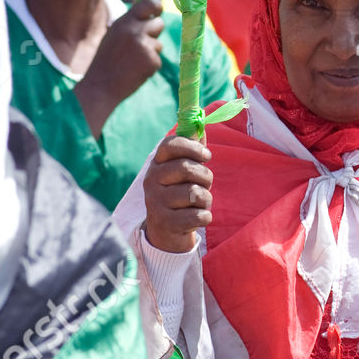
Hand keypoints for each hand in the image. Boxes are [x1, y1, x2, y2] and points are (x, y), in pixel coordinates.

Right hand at [73, 0, 165, 136]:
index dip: (157, 6)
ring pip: (158, 44)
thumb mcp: (113, 35)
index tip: (159, 10)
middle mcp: (136, 31)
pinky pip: (157, 60)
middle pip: (159, 24)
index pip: (149, 3)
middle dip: (154, 33)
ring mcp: (145, 46)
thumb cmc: (105, 61)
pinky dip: (149, 66)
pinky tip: (135, 71)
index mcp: (124, 22)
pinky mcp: (152, 62)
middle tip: (142, 44)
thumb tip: (149, 15)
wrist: (100, 86)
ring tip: (132, 62)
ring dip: (150, 52)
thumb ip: (129, 25)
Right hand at [143, 135, 212, 252]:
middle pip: (187, 168)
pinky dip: (205, 216)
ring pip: (195, 193)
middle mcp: (151, 181)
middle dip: (205, 176)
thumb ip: (192, 149)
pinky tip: (196, 218)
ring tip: (199, 203)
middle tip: (205, 184)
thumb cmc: (179, 194)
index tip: (206, 155)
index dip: (191, 147)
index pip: (169, 145)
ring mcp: (156, 202)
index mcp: (156, 164)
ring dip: (206, 199)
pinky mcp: (165, 223)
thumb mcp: (183, 171)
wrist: (165, 232)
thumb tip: (201, 126)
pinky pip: (198, 215)